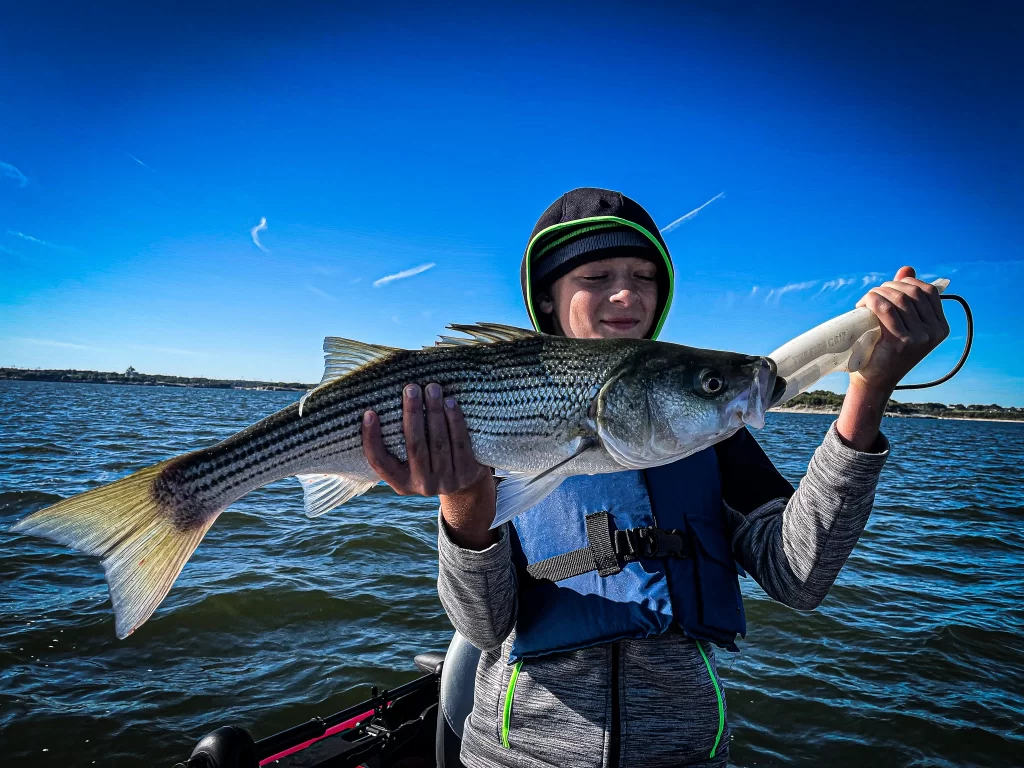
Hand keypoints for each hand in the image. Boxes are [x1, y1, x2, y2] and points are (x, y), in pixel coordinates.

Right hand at [362, 383, 496, 548]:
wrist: (466, 485)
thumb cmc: (429, 461)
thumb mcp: (410, 463)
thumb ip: (397, 444)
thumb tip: (380, 405)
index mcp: (401, 483)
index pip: (379, 462)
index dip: (371, 439)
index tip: (369, 413)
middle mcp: (423, 485)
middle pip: (415, 446)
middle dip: (412, 414)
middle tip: (410, 388)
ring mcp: (447, 481)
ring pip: (439, 442)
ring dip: (435, 412)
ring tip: (432, 388)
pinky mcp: (468, 473)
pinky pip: (460, 442)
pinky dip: (455, 420)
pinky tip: (450, 402)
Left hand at [852, 266, 949, 394]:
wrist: (873, 380)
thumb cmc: (884, 350)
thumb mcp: (900, 322)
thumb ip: (906, 296)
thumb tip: (907, 268)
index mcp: (940, 327)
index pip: (928, 291)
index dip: (906, 283)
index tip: (888, 290)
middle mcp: (934, 332)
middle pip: (912, 293)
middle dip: (889, 287)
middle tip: (872, 297)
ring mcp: (920, 337)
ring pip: (899, 299)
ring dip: (878, 293)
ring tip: (866, 302)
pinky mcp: (902, 341)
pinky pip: (886, 309)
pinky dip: (872, 301)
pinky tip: (862, 306)